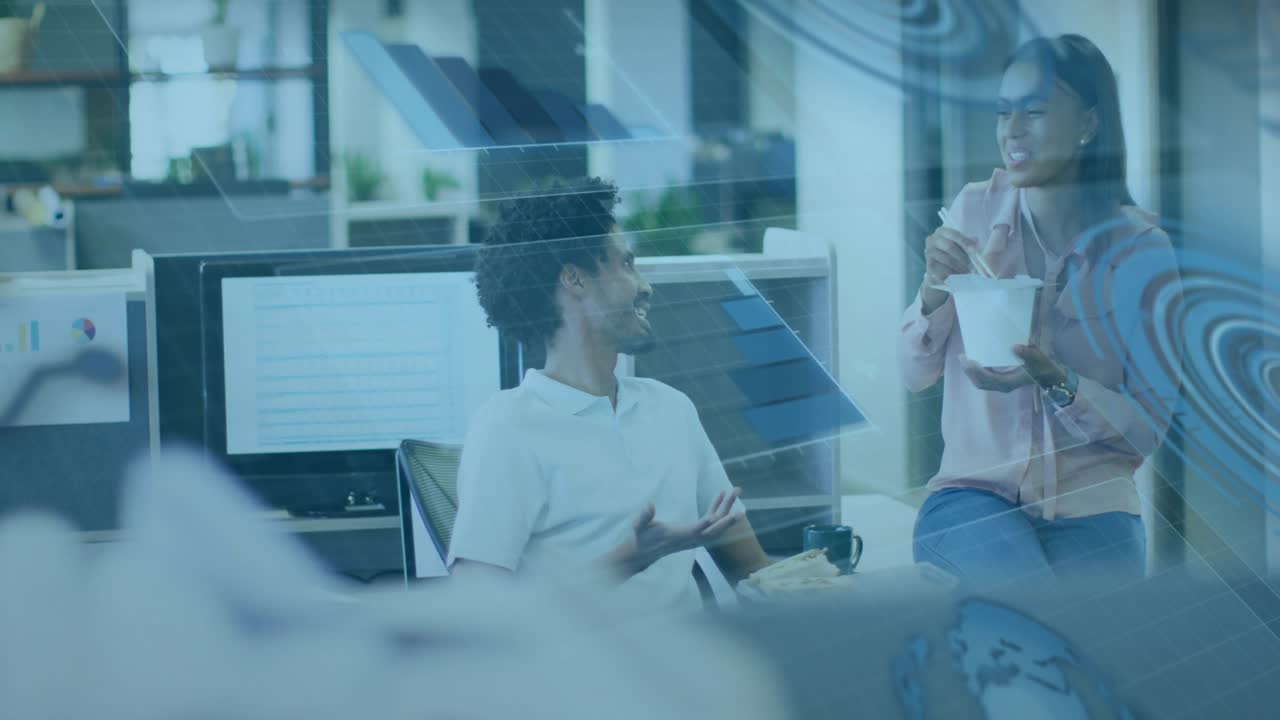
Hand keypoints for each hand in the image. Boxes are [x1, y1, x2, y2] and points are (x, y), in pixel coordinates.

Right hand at [613, 488, 743, 575]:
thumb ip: (644, 517)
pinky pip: (710, 523)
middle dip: (726, 514)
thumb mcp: (638, 526)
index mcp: (676, 536)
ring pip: (715, 526)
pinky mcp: (693, 534)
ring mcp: (693, 537)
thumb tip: (650, 504)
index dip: (705, 524)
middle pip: (713, 529)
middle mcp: (689, 539)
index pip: (694, 531)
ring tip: (735, 491)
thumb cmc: (640, 537)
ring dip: (726, 509)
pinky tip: (720, 496)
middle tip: (736, 494)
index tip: (717, 516)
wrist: (642, 553)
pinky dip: (717, 510)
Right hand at [921, 226, 978, 312]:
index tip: (974, 250)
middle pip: (950, 247)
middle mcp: (932, 239)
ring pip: (948, 260)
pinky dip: (953, 274)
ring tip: (969, 273)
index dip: (965, 242)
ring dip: (961, 267)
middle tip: (974, 267)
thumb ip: (968, 243)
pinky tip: (960, 276)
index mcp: (942, 231)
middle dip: (964, 258)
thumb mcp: (961, 246)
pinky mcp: (929, 265)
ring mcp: (929, 252)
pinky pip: (943, 270)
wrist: (940, 268)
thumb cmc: (954, 254)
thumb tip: (976, 241)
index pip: (954, 235)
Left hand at [959, 345, 1066, 392]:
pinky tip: (973, 363)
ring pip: (980, 383)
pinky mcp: (1001, 383)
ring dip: (971, 373)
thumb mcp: (1038, 359)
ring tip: (963, 359)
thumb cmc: (1043, 367)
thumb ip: (1028, 353)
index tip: (968, 360)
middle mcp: (1003, 386)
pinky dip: (976, 373)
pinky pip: (984, 381)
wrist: (1049, 376)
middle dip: (969, 371)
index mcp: (1009, 382)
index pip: (988, 378)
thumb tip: (1014, 347)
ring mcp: (1001, 386)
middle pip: (980, 382)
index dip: (976, 370)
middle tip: (961, 357)